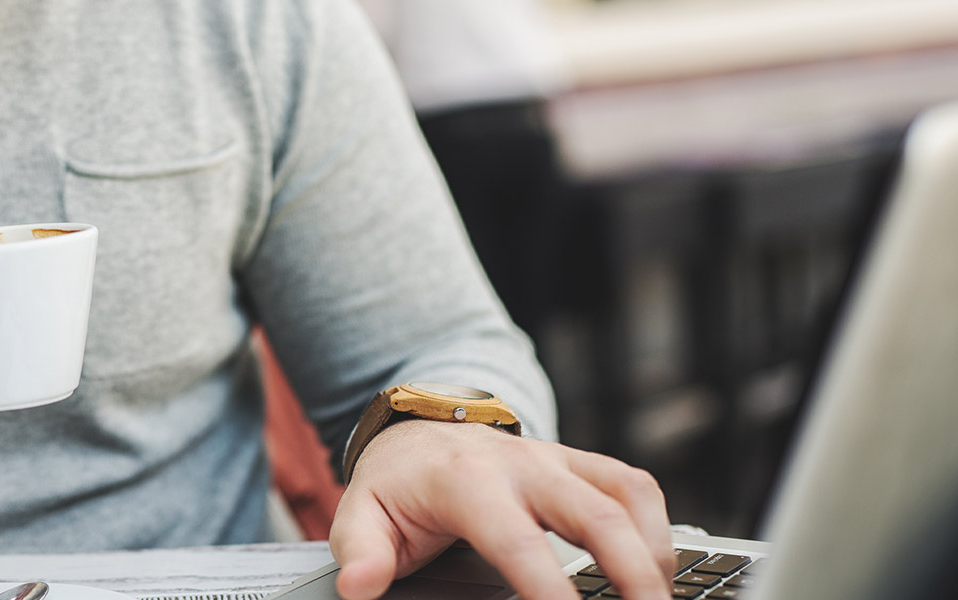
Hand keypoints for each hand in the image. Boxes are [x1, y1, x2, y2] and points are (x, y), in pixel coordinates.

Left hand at [330, 421, 673, 599]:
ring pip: (628, 496)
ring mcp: (557, 460)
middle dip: (633, 575)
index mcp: (467, 480)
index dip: (549, 590)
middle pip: (597, 514)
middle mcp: (522, 464)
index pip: (519, 541)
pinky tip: (656, 571)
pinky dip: (656, 528)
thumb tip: (359, 586)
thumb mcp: (361, 514)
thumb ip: (361, 551)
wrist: (417, 431)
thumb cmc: (397, 483)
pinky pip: (634, 486)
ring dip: (655, 554)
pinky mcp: (580, 464)